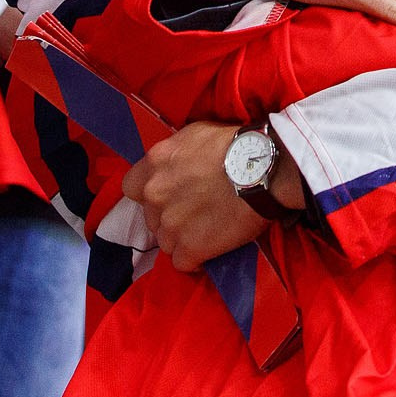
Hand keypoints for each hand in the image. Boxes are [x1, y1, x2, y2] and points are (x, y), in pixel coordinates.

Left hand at [123, 123, 266, 271]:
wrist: (264, 169)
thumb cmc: (236, 144)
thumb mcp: (197, 134)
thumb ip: (176, 154)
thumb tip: (176, 165)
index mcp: (155, 164)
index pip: (131, 187)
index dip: (149, 193)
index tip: (168, 194)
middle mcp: (155, 195)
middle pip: (152, 217)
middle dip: (169, 217)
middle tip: (197, 212)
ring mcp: (170, 225)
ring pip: (166, 241)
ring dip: (183, 238)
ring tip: (209, 229)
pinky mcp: (189, 249)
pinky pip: (183, 262)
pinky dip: (196, 258)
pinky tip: (212, 248)